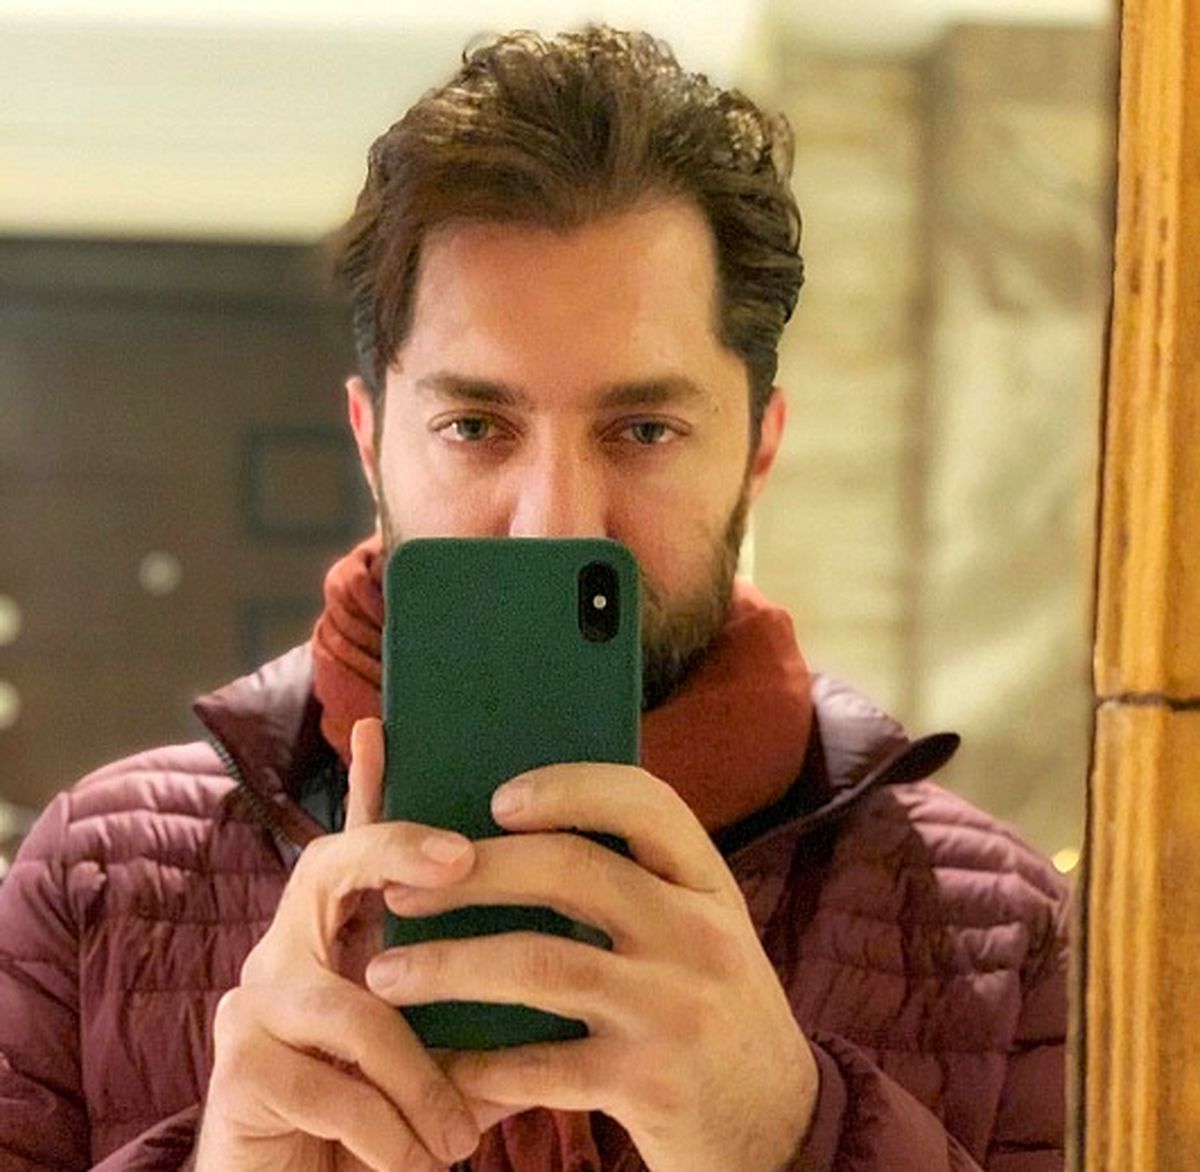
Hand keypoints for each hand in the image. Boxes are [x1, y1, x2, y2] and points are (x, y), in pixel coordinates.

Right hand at [194, 719, 484, 1171]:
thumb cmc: (381, 1122)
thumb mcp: (439, 1056)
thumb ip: (483, 1008)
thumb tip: (569, 964)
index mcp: (342, 937)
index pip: (356, 846)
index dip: (369, 785)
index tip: (382, 727)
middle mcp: (289, 949)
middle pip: (331, 865)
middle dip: (396, 850)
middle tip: (462, 859)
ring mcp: (256, 1001)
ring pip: (355, 1007)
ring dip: (420, 1078)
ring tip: (461, 1139)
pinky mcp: (238, 1064)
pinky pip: (332, 1087)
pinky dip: (388, 1133)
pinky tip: (417, 1162)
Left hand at [364, 764, 819, 1171]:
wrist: (782, 1129)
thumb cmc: (716, 1011)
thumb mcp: (705, 932)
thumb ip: (643, 886)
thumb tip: (523, 833)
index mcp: (708, 884)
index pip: (645, 802)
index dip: (567, 787)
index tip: (498, 799)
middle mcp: (698, 934)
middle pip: (570, 870)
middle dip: (473, 873)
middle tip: (401, 891)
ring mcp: (674, 1008)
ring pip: (538, 963)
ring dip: (447, 966)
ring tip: (384, 974)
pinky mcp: (650, 1083)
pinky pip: (540, 1065)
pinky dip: (477, 1065)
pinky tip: (437, 1063)